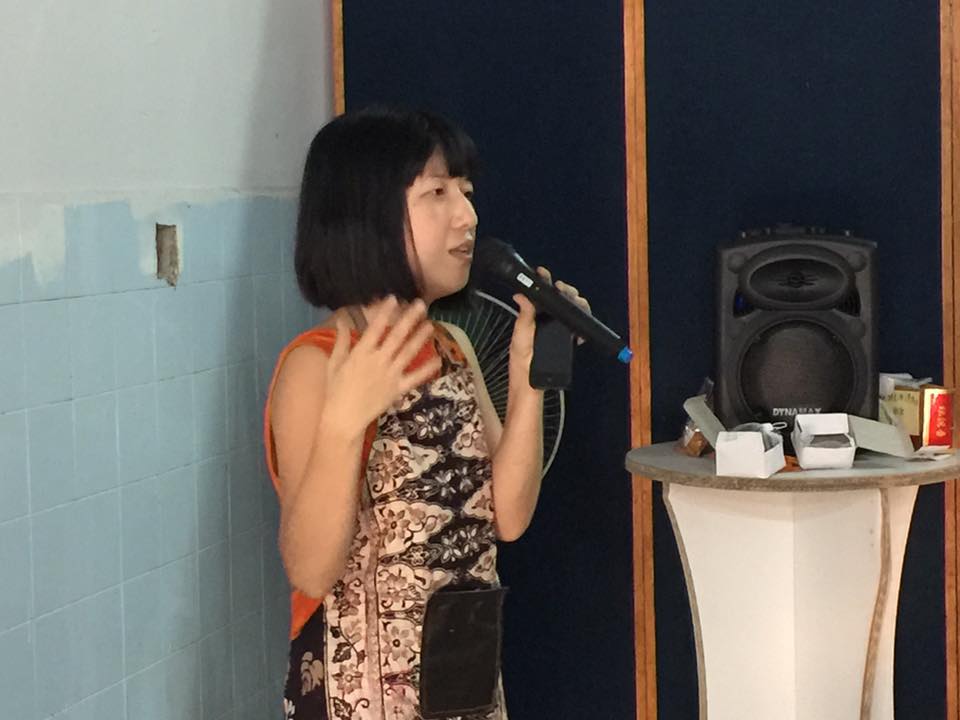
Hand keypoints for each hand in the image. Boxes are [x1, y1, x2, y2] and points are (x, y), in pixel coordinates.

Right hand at [322, 296, 440, 434]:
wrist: (343, 418)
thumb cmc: (335, 390)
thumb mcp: (334, 363)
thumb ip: (341, 341)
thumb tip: (342, 321)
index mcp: (361, 353)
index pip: (375, 328)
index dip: (385, 312)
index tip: (394, 298)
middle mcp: (378, 361)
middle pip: (397, 337)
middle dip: (409, 319)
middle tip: (420, 305)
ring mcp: (390, 375)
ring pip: (408, 353)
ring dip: (420, 338)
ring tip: (430, 325)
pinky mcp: (398, 389)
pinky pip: (415, 378)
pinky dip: (427, 369)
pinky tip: (439, 360)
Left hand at [508, 267, 593, 389]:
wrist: (531, 383)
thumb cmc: (522, 361)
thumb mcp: (520, 336)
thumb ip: (524, 316)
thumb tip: (520, 295)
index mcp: (534, 316)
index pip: (542, 294)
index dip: (545, 282)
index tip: (543, 273)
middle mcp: (547, 321)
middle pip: (562, 299)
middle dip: (567, 290)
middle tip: (563, 288)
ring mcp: (558, 330)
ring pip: (573, 310)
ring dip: (577, 303)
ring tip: (576, 301)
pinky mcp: (567, 340)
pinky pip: (579, 328)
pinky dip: (583, 325)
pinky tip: (580, 328)